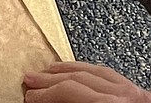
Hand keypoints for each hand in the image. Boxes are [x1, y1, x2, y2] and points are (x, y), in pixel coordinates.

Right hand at [24, 62, 150, 100]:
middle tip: (31, 84)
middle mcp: (126, 97)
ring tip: (48, 72)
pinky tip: (79, 73)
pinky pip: (109, 75)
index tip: (30, 99)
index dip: (45, 95)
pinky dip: (88, 71)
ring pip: (93, 71)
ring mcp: (135, 94)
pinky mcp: (141, 96)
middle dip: (50, 82)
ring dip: (66, 71)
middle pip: (79, 79)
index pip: (70, 92)